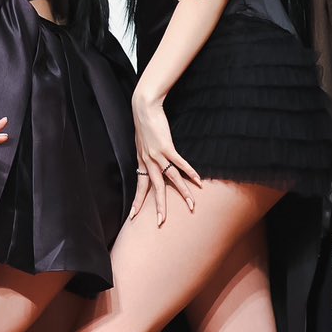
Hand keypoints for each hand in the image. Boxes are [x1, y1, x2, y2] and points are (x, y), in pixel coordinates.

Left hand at [130, 93, 200, 224]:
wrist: (144, 108)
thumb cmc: (144, 124)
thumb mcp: (141, 143)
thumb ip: (146, 154)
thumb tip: (151, 162)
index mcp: (141, 162)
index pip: (139, 186)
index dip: (137, 201)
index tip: (133, 216)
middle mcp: (148, 162)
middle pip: (155, 189)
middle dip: (159, 207)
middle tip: (161, 222)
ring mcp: (157, 155)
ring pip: (171, 179)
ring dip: (182, 193)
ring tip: (191, 205)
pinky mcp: (166, 147)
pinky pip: (180, 164)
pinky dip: (190, 173)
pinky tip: (198, 182)